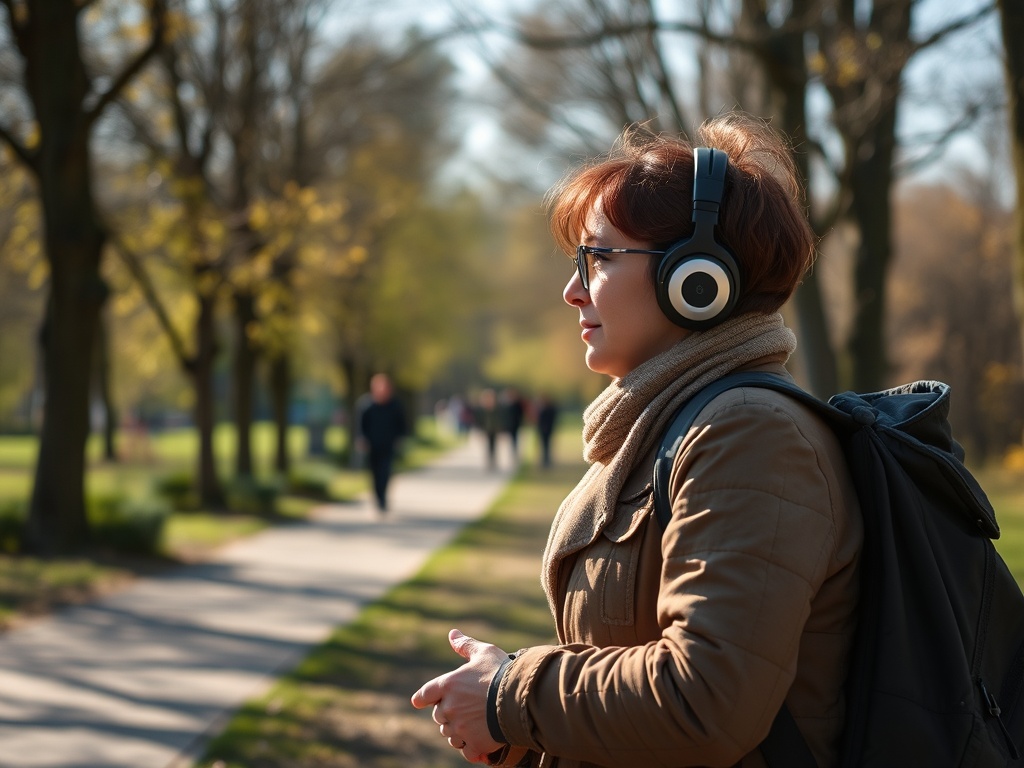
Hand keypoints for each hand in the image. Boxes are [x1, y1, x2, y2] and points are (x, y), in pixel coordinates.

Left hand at [411, 628, 507, 762]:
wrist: (520, 697)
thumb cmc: (502, 672)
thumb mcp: (484, 652)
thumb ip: (465, 645)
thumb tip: (452, 634)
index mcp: (448, 684)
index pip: (424, 694)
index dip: (423, 698)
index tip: (419, 701)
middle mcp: (450, 707)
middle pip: (439, 716)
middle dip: (448, 714)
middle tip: (463, 710)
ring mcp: (461, 728)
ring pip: (450, 735)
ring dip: (458, 732)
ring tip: (472, 726)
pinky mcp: (474, 743)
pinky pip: (466, 751)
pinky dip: (471, 748)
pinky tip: (479, 744)